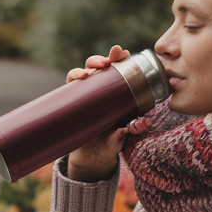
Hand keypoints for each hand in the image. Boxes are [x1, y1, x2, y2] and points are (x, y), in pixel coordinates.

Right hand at [65, 45, 129, 181]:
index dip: (119, 58)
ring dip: (90, 65)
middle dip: (104, 58)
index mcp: (115, 94)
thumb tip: (140, 123)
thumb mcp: (123, 136)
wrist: (90, 158)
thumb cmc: (110, 143)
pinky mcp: (71, 101)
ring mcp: (84, 95)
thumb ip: (131, 130)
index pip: (117, 71)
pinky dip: (74, 76)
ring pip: (85, 71)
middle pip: (100, 66)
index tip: (123, 53)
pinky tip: (80, 77)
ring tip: (95, 69)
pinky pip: (71, 84)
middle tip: (110, 59)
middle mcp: (99, 90)